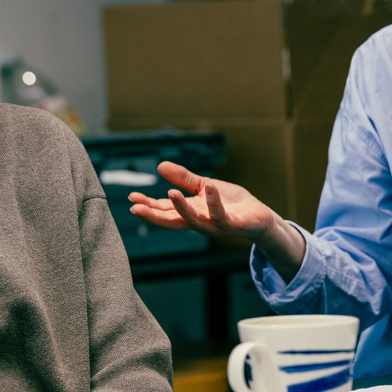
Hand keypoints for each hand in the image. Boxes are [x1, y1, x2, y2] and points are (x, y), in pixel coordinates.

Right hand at [129, 161, 306, 278]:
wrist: (259, 216)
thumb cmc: (232, 203)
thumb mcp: (204, 186)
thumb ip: (184, 179)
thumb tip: (160, 166)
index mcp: (190, 212)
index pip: (165, 210)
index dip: (148, 206)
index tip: (131, 199)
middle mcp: (199, 221)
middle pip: (172, 221)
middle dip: (154, 215)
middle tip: (135, 208)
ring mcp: (214, 225)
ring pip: (194, 221)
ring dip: (181, 208)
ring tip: (169, 192)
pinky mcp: (232, 225)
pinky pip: (220, 215)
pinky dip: (214, 202)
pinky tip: (208, 187)